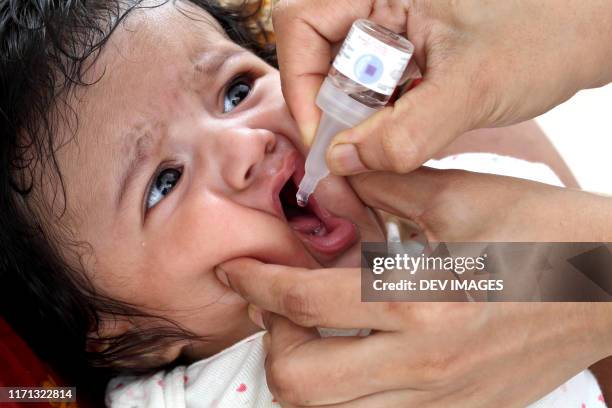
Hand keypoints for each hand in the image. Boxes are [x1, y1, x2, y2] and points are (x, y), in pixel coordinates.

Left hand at [216, 170, 611, 405]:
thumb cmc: (542, 233)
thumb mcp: (460, 194)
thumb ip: (384, 183)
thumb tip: (328, 178)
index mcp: (419, 301)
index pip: (303, 301)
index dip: (255, 282)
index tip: (233, 270)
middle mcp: (423, 363)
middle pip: (302, 383)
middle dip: (271, 343)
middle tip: (275, 306)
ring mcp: (442, 399)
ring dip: (302, 374)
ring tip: (307, 332)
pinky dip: (346, 394)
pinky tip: (354, 355)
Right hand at [273, 0, 611, 174]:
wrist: (585, 34)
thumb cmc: (544, 37)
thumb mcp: (470, 89)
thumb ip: (404, 132)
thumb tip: (342, 162)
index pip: (302, 24)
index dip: (301, 84)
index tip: (324, 139)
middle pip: (315, 51)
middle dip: (328, 106)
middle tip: (352, 150)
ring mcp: (389, 20)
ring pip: (338, 72)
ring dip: (352, 116)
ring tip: (382, 142)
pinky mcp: (401, 45)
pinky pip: (366, 83)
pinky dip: (373, 116)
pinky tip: (398, 131)